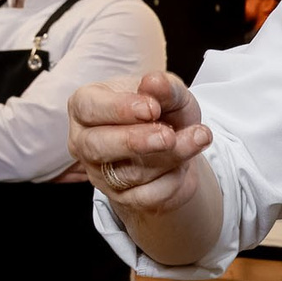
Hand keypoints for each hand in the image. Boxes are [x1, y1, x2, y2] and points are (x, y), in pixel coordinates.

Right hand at [68, 71, 212, 214]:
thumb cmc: (161, 110)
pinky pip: (145, 197)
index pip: (88, 107)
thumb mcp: (169, 93)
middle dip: (134, 141)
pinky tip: (185, 165)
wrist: (174, 143)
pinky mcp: (120, 197)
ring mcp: (99, 173)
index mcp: (86, 106)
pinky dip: (172, 181)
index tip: (152, 108)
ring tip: (197, 139)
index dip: (119, 109)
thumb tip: (154, 82)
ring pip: (128, 174)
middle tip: (168, 136)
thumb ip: (164, 87)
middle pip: (96, 146)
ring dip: (168, 158)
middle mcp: (85, 141)